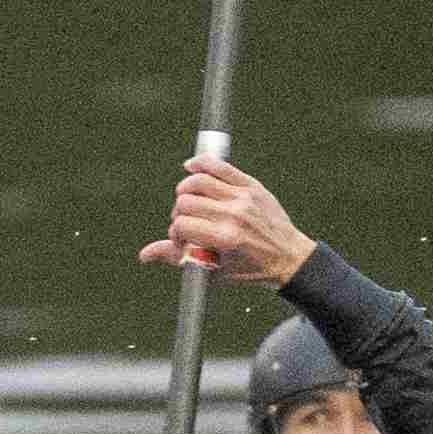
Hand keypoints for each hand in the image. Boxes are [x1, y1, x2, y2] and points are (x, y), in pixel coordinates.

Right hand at [138, 158, 314, 287]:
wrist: (288, 257)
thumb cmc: (249, 268)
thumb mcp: (212, 270)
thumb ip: (177, 258)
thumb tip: (144, 255)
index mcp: (225, 238)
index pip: (181, 224)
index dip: (175, 233)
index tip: (183, 240)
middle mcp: (234, 215)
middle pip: (186, 201)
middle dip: (179, 213)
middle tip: (187, 223)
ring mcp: (243, 197)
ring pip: (198, 180)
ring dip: (185, 190)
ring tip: (188, 202)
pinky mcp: (251, 185)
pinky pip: (220, 165)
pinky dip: (202, 163)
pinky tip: (190, 167)